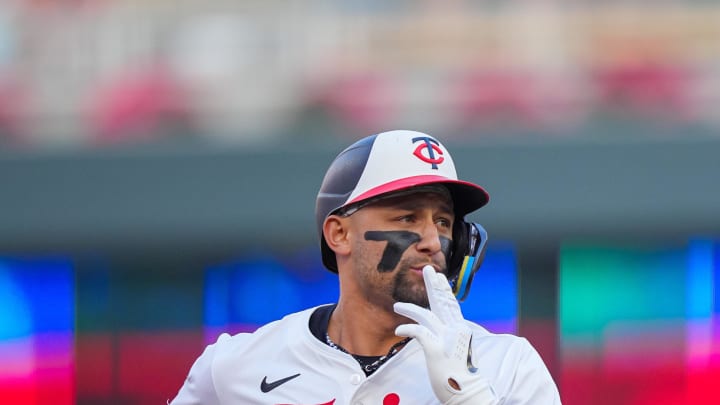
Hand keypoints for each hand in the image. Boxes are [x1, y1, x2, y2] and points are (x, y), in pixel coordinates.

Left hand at [394, 266, 497, 404]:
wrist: (467, 394)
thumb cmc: (459, 374)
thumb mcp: (457, 350)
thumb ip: (451, 335)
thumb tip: (444, 325)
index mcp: (460, 330)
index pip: (451, 305)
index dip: (444, 290)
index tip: (438, 276)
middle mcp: (456, 330)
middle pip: (443, 302)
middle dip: (434, 285)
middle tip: (427, 269)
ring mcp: (447, 339)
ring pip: (427, 315)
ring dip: (410, 309)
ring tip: (397, 307)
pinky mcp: (437, 350)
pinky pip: (420, 332)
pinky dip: (408, 327)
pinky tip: (399, 328)